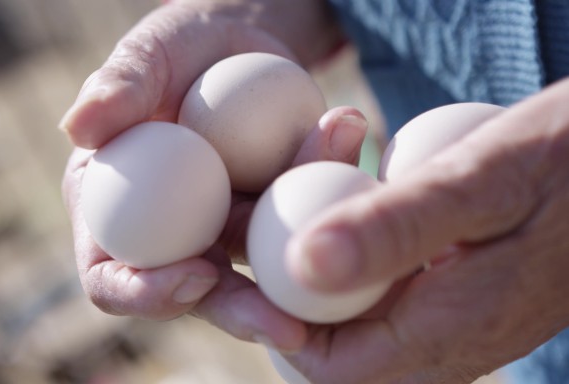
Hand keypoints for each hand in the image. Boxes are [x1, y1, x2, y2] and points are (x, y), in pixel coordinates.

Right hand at [61, 0, 350, 350]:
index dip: (143, 293)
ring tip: (350, 213)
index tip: (196, 273)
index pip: (110, 276)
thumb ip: (118, 85)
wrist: (238, 39)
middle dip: (240, 312)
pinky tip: (350, 138)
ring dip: (303, 261)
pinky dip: (330, 189)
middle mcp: (168, 234)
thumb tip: (76, 127)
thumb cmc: (179, 45)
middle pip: (193, 296)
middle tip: (289, 328)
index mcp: (113, 210)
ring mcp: (223, 229)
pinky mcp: (271, 216)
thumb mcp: (150, 53)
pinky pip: (301, 222)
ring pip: (260, 272)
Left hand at [284, 78, 568, 382]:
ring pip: (358, 318)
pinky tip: (361, 190)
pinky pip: (387, 290)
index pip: (331, 368)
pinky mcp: (461, 294)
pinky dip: (357, 247)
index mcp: (451, 332)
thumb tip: (300, 262)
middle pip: (336, 348)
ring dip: (320, 260)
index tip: (252, 258)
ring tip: (312, 187)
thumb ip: (395, 229)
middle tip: (262, 217)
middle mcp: (451, 344)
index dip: (277, 322)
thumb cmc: (567, 160)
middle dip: (288, 289)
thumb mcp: (482, 180)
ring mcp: (457, 323)